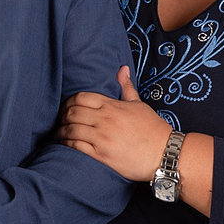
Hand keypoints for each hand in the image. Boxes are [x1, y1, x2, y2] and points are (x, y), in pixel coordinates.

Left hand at [58, 66, 169, 180]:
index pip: (81, 97)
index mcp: (112, 106)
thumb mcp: (139, 105)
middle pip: (72, 112)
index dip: (69, 101)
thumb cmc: (153, 129)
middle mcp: (105, 120)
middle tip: (59, 120)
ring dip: (60, 131)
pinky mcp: (101, 155)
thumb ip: (126, 87)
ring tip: (58, 133)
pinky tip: (64, 144)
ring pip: (71, 129)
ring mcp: (102, 137)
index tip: (66, 107)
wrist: (165, 154)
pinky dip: (66, 144)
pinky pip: (76, 146)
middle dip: (62, 116)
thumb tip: (122, 68)